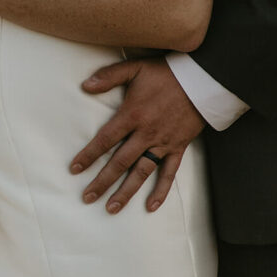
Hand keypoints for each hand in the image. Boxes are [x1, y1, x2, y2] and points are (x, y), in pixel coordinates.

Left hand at [70, 58, 204, 212]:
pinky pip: (169, 173)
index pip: (105, 140)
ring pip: (141, 172)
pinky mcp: (178, 147)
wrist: (201, 79)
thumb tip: (85, 85)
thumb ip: (109, 76)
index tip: (75, 169)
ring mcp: (162, 143)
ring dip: (126, 192)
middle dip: (102, 182)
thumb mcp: (135, 68)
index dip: (89, 155)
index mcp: (132, 115)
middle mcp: (145, 133)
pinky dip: (160, 191)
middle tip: (87, 197)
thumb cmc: (166, 72)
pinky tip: (151, 206)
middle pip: (120, 162)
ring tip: (111, 208)